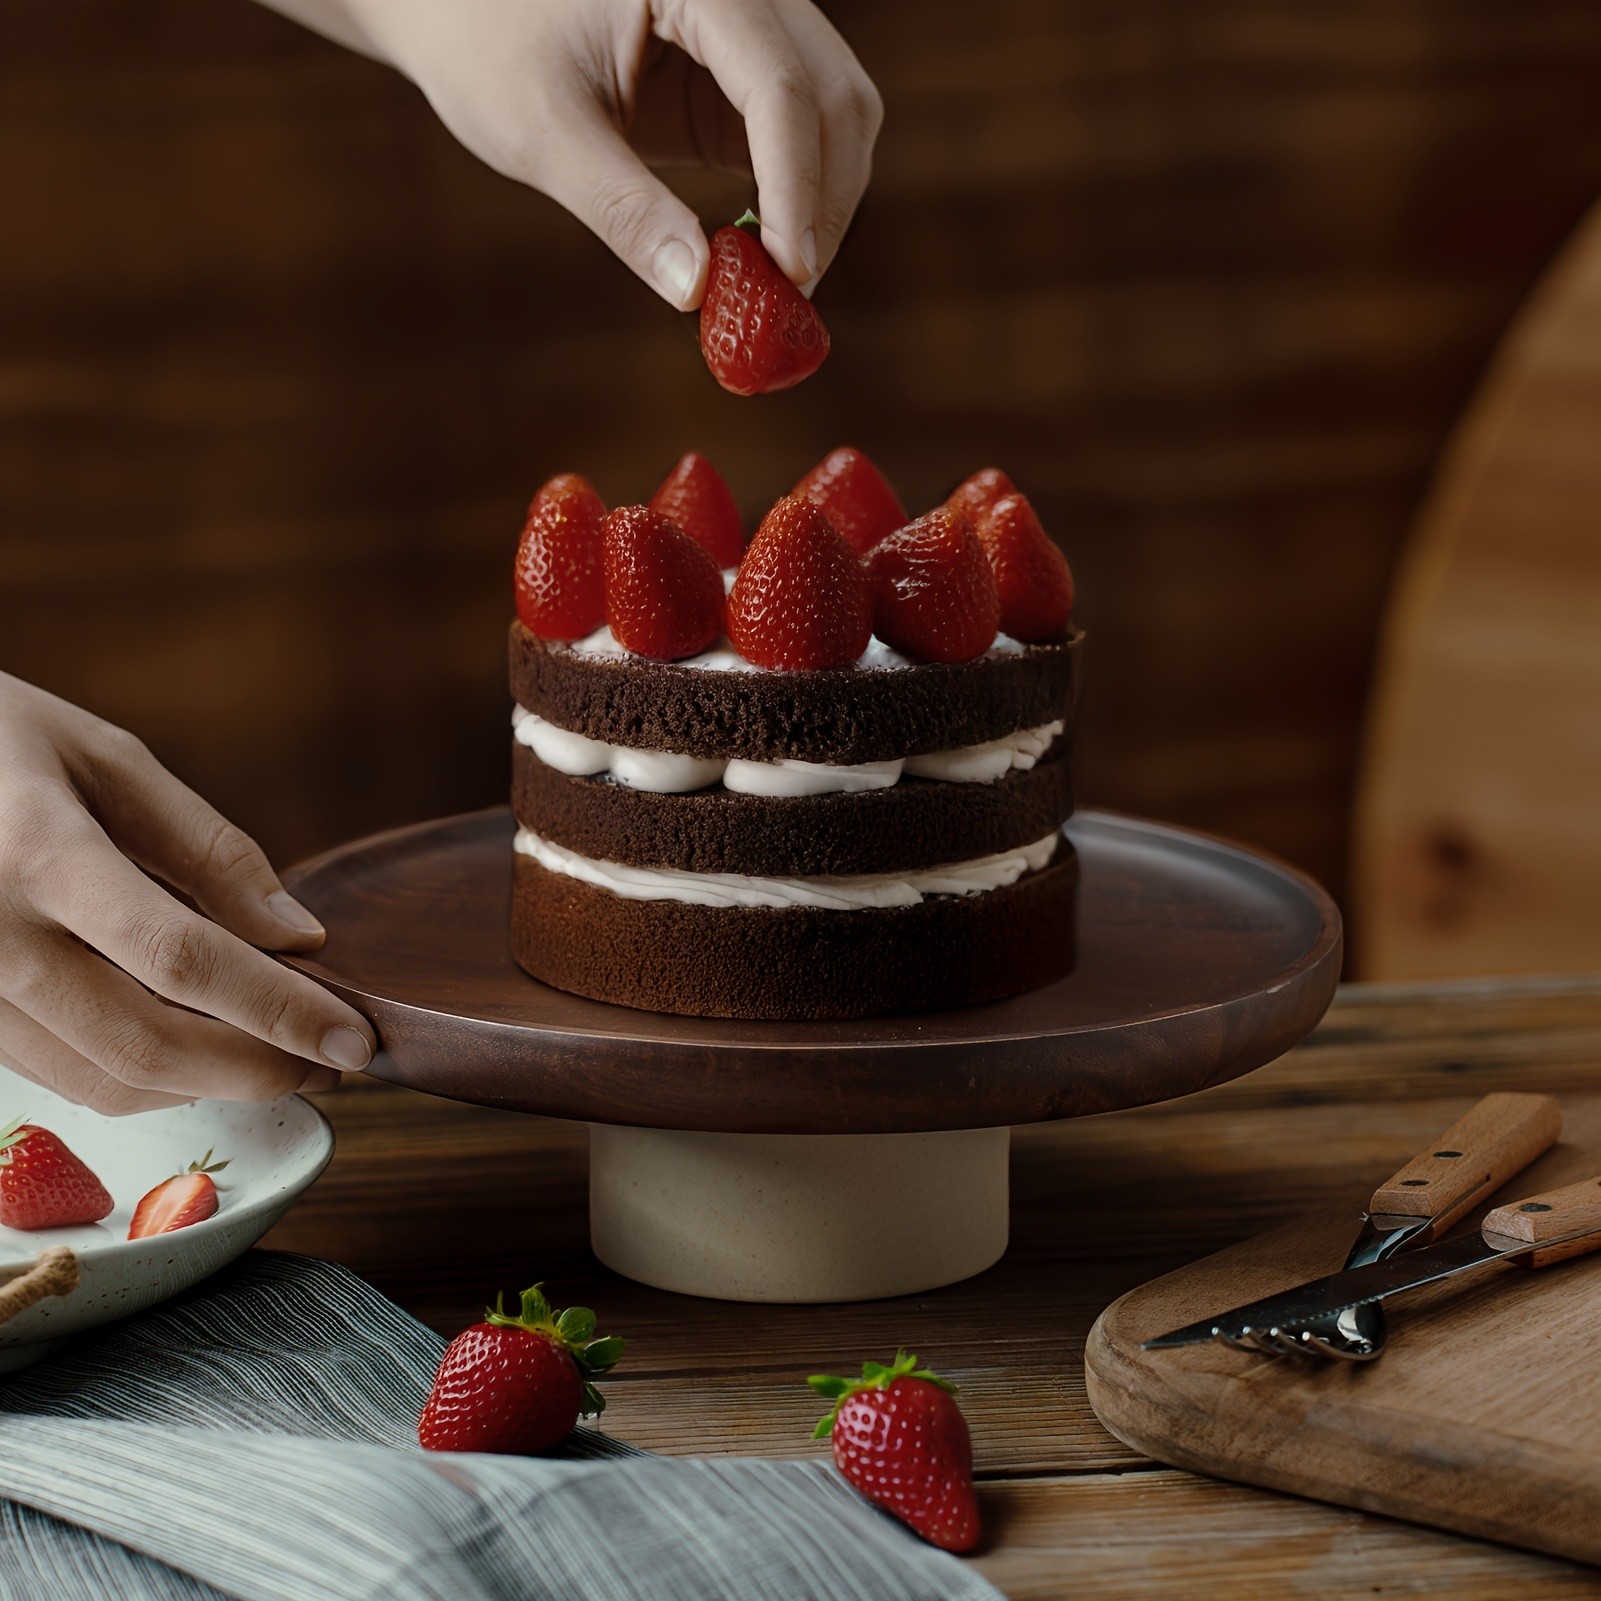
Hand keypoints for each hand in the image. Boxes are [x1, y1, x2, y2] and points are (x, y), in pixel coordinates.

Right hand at [0, 675, 374, 1114]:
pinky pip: (63, 1075)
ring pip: (103, 1079)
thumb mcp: (106, 757)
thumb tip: (299, 937)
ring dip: (211, 1085)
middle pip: (145, 1042)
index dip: (279, 1010)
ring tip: (287, 1057)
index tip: (357, 1037)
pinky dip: (149, 1079)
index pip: (182, 958)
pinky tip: (206, 1048)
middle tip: (337, 1061)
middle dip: (260, 1068)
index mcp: (39, 853)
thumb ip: (207, 848)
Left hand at [263, 0, 882, 306]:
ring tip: (772, 286)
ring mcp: (753, 24)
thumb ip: (622, 209)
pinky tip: (762, 256)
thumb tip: (696, 292)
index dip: (797, 188)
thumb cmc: (482, 43)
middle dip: (824, 204)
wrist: (456, 5)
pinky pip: (802, 135)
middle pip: (835, 98)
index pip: (781, 85)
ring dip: (822, 206)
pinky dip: (796, 200)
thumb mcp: (542, 130)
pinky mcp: (743, 70)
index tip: (789, 277)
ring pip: (838, 116)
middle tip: (787, 299)